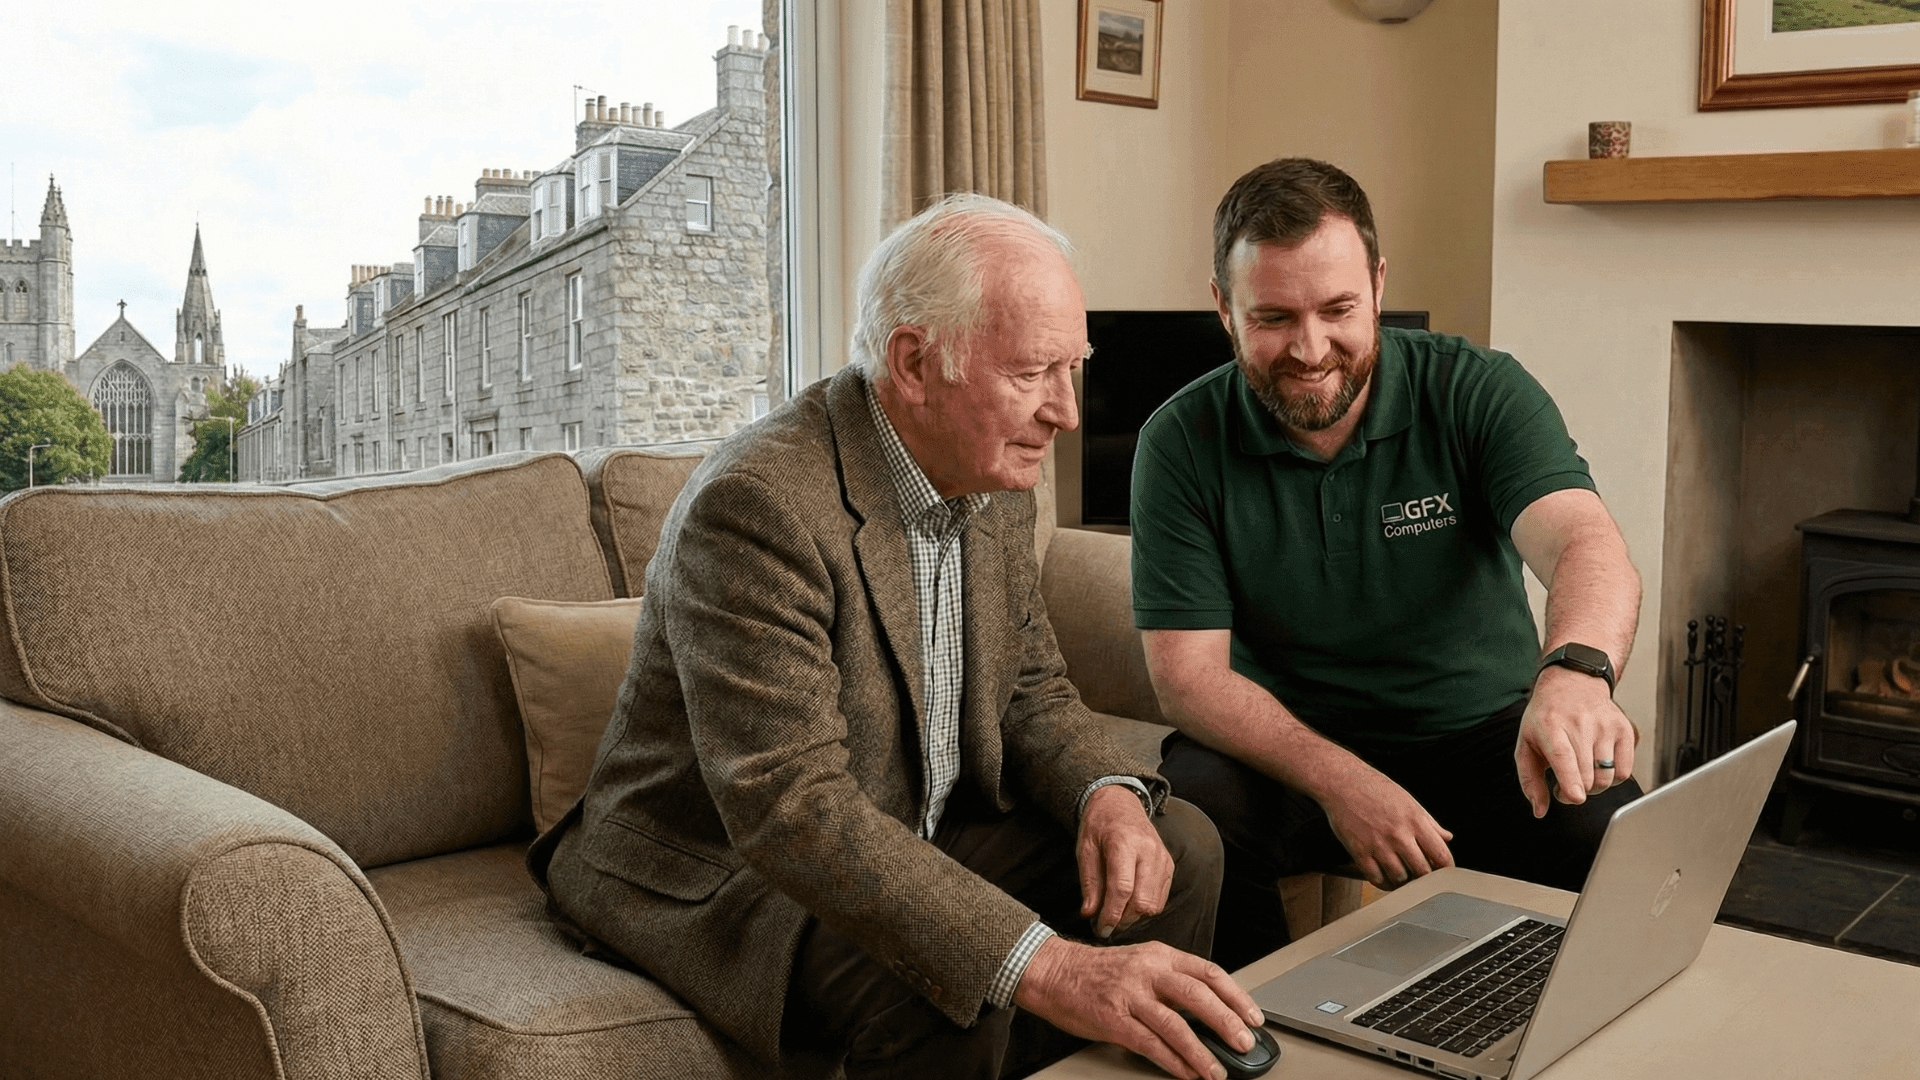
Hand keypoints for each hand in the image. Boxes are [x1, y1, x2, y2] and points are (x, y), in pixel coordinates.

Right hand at [1014, 936, 1264, 1079]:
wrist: (1053, 971)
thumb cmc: (1097, 971)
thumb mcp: (1140, 963)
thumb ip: (1171, 981)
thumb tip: (1209, 1012)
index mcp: (1159, 955)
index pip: (1208, 972)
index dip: (1236, 996)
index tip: (1253, 1016)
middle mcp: (1147, 971)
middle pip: (1198, 995)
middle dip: (1227, 1022)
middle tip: (1245, 1043)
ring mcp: (1129, 995)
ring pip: (1175, 1024)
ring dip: (1201, 1051)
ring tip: (1217, 1070)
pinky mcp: (1113, 1019)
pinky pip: (1150, 1044)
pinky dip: (1172, 1061)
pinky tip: (1186, 1073)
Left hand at [1078, 783, 1173, 939]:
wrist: (1120, 804)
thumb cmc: (1099, 825)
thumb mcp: (1085, 849)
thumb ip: (1089, 882)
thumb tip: (1090, 914)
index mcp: (1124, 843)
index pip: (1122, 888)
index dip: (1111, 914)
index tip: (1100, 929)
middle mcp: (1149, 851)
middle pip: (1141, 901)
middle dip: (1123, 920)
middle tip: (1105, 926)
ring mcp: (1162, 858)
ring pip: (1153, 904)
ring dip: (1134, 917)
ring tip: (1115, 915)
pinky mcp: (1169, 865)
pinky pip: (1160, 898)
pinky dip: (1145, 908)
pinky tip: (1128, 905)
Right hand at [1316, 760, 1454, 888]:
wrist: (1342, 782)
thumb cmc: (1375, 789)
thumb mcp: (1408, 801)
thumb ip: (1430, 822)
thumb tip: (1447, 837)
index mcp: (1415, 821)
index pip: (1441, 855)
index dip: (1445, 868)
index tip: (1441, 870)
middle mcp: (1399, 834)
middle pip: (1422, 871)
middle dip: (1423, 876)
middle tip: (1419, 873)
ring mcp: (1378, 845)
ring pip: (1400, 878)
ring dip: (1402, 880)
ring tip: (1401, 874)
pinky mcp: (1359, 852)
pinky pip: (1376, 878)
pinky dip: (1382, 882)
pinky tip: (1384, 876)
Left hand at [1515, 665, 1638, 816]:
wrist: (1572, 683)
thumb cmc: (1546, 719)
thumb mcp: (1526, 744)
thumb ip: (1530, 780)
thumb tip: (1539, 811)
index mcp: (1551, 726)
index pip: (1564, 756)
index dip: (1570, 779)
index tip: (1575, 797)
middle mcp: (1580, 723)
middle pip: (1587, 775)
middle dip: (1575, 792)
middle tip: (1565, 784)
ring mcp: (1605, 725)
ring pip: (1606, 777)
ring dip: (1593, 787)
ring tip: (1581, 774)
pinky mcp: (1624, 729)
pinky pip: (1624, 771)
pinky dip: (1612, 778)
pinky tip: (1598, 766)